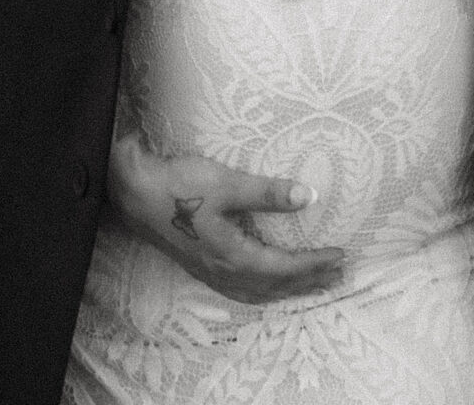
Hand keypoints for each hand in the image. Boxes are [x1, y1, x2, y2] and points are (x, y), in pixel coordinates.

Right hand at [104, 139, 344, 302]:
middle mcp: (224, 271)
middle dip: (308, 281)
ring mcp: (210, 271)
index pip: (283, 268)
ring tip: (312, 283)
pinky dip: (263, 289)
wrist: (134, 193)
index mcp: (233, 255)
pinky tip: (265, 284)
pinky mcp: (201, 264)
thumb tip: (309, 196)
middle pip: (274, 285)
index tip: (339, 256)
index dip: (313, 264)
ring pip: (257, 290)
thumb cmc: (180, 186)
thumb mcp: (226, 184)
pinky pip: (242, 288)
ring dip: (287, 288)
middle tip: (337, 275)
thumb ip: (267, 192)